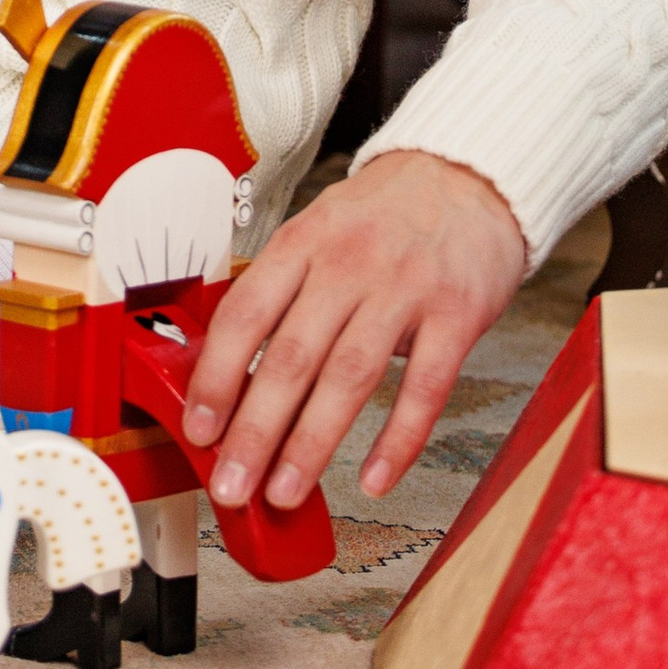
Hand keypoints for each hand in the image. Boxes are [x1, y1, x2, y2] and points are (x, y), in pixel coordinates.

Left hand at [179, 149, 526, 511]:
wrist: (469, 176)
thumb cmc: (383, 216)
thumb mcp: (318, 230)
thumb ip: (281, 293)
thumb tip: (232, 375)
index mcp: (304, 242)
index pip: (246, 315)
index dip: (217, 377)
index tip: (198, 429)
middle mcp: (349, 264)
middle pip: (291, 357)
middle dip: (255, 431)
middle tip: (231, 485)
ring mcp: (405, 289)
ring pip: (350, 378)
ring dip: (312, 444)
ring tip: (284, 492)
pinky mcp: (456, 315)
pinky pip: (425, 388)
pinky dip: (398, 440)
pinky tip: (374, 478)